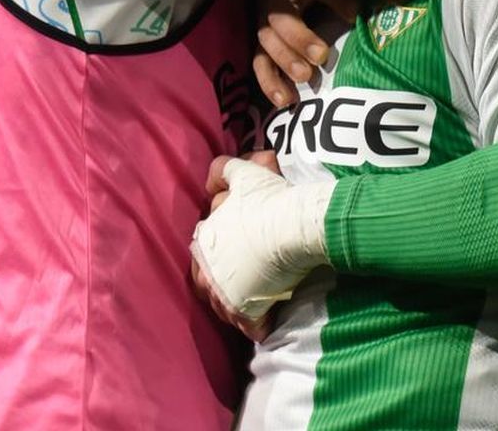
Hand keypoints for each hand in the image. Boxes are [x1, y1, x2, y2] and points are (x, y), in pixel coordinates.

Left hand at [190, 157, 330, 329]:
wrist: (294, 227)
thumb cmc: (270, 200)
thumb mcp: (245, 175)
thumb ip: (224, 170)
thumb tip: (214, 178)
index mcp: (205, 238)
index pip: (203, 246)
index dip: (219, 246)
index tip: (238, 245)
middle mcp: (208, 269)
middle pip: (205, 281)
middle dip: (219, 280)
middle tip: (244, 277)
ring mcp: (225, 293)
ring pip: (224, 305)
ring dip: (234, 305)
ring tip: (253, 302)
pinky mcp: (246, 312)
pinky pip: (250, 326)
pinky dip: (257, 326)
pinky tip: (266, 325)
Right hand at [253, 0, 372, 107]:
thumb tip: (354, 13)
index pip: (294, 4)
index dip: (307, 27)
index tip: (329, 44)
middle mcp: (270, 6)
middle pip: (274, 31)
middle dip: (292, 52)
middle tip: (313, 68)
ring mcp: (265, 27)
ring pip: (264, 52)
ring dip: (276, 75)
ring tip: (290, 98)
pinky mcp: (264, 44)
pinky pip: (261, 65)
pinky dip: (269, 84)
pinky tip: (283, 103)